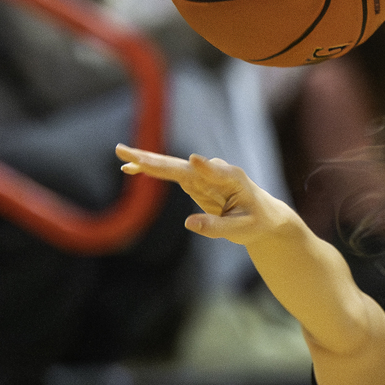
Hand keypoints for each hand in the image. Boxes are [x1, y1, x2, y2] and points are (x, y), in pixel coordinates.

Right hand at [117, 146, 291, 244]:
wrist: (263, 215)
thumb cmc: (255, 221)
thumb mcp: (240, 230)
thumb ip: (216, 227)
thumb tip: (188, 223)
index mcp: (233, 179)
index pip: (215, 172)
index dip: (205, 168)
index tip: (195, 161)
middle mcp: (214, 170)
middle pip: (182, 165)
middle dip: (158, 160)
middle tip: (132, 154)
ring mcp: (201, 173)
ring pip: (170, 166)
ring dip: (146, 161)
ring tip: (122, 155)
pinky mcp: (193, 180)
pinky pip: (168, 173)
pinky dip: (150, 170)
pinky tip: (130, 169)